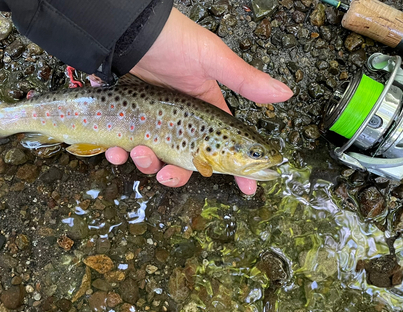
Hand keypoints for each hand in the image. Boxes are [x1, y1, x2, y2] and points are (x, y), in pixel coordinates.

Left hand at [105, 8, 292, 194]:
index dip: (238, 170)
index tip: (249, 190)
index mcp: (205, 112)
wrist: (129, 31)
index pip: (226, 148)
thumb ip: (245, 80)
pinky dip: (119, 155)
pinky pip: (126, 149)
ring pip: (155, 160)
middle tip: (165, 174)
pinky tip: (116, 150)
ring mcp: (154, 124)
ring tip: (137, 151)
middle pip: (185, 164)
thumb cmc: (173, 41)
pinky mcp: (130, 123)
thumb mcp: (212, 60)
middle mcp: (181, 123)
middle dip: (176, 175)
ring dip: (145, 164)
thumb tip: (285, 93)